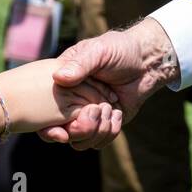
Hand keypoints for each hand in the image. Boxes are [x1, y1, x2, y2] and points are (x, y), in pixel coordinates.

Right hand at [0, 59, 120, 135]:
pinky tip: (118, 113)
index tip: (61, 133)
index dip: (49, 128)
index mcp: (62, 85)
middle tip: (97, 110)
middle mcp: (70, 103)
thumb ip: (80, 64)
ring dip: (97, 130)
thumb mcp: (99, 51)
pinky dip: (110, 132)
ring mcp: (87, 115)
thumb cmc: (119, 49)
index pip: (44, 112)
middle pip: (63, 133)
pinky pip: (98, 142)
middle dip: (81, 128)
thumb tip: (58, 78)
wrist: (147, 62)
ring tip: (111, 109)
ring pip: (80, 142)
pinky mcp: (103, 124)